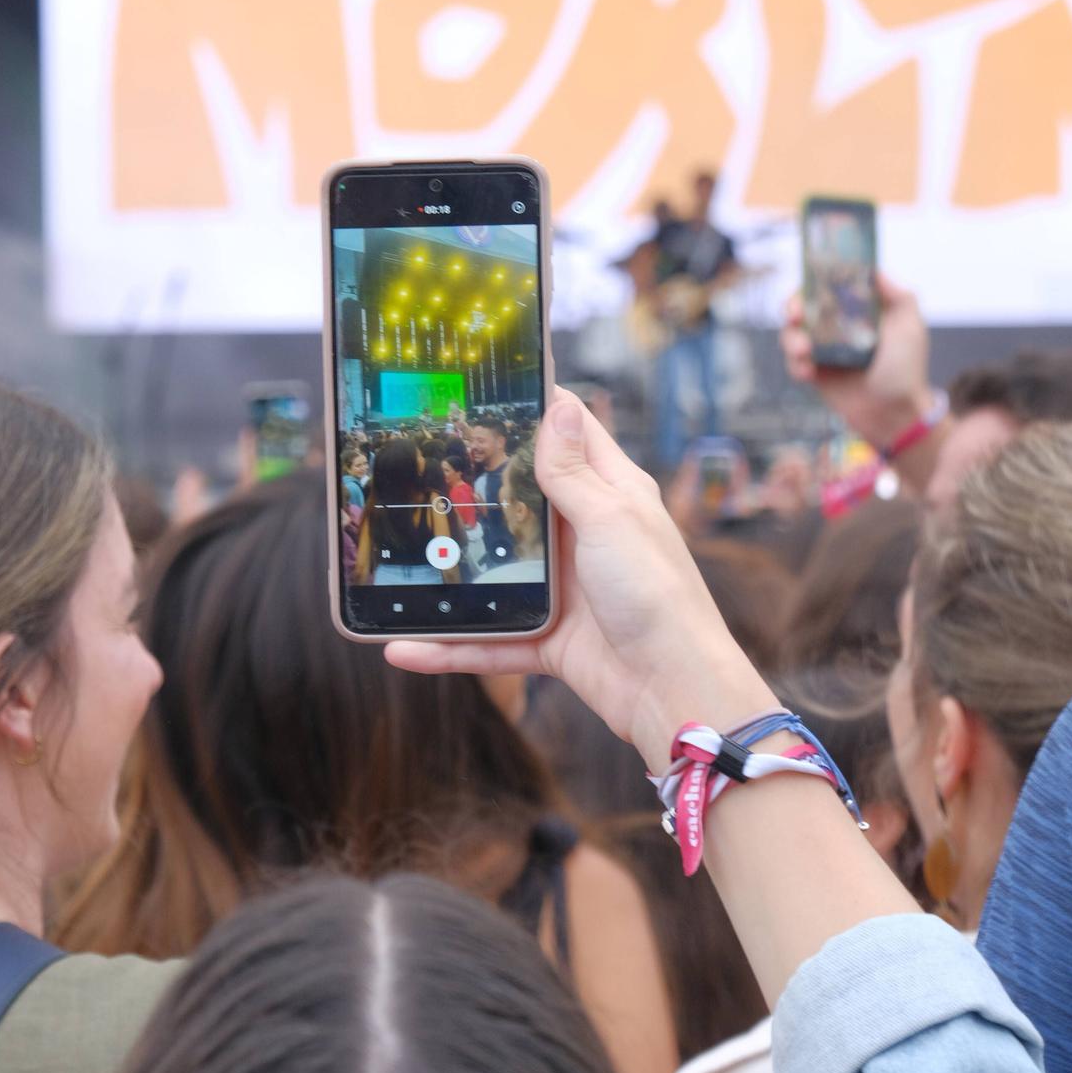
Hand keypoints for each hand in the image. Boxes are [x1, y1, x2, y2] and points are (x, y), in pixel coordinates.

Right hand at [384, 391, 771, 767]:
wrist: (673, 688)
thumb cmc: (658, 594)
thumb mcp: (611, 518)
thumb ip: (574, 471)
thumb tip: (561, 405)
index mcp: (611, 494)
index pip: (570, 435)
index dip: (536, 407)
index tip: (490, 384)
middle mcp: (584, 536)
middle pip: (520, 499)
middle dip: (476, 484)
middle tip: (419, 459)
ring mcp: (564, 588)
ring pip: (495, 571)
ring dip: (452, 570)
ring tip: (398, 555)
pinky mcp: (547, 637)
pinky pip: (488, 639)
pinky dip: (449, 646)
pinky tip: (403, 646)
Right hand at [781, 273, 934, 454]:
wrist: (896, 414)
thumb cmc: (907, 369)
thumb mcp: (910, 325)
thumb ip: (898, 295)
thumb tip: (874, 269)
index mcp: (858, 311)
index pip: (829, 286)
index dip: (815, 280)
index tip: (810, 281)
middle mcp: (838, 327)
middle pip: (803, 306)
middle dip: (792, 306)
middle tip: (795, 314)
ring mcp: (824, 350)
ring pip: (792, 333)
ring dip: (791, 337)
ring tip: (804, 351)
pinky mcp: (815, 374)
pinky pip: (794, 362)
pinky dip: (795, 364)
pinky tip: (807, 371)